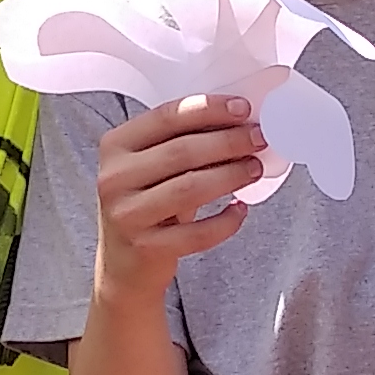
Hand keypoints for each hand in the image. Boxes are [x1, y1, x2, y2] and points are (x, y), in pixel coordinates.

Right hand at [93, 95, 262, 302]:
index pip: (167, 117)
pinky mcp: (146, 247)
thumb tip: (239, 124)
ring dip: (231, 175)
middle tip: (259, 139)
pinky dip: (226, 221)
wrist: (124, 265)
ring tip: (254, 169)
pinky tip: (240, 210)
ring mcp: (127, 214)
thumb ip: (183, 143)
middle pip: (182, 151)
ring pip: (190, 188)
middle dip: (228, 141)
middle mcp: (114, 177)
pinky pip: (198, 233)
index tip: (243, 109)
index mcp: (115, 145)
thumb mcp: (152, 168)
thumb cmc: (147, 205)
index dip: (209, 109)